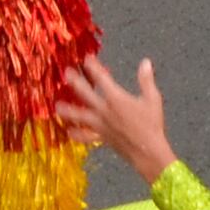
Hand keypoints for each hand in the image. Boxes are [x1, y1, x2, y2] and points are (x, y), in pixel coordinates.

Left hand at [64, 53, 177, 178]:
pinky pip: (85, 136)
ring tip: (57, 106)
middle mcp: (104, 110)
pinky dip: (76, 134)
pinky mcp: (101, 138)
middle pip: (85, 93)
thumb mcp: (152, 99)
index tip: (87, 58)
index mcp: (116, 98)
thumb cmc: (152, 124)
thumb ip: (146, 80)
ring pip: (79, 116)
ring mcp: (100, 125)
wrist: (148, 151)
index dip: (93, 66)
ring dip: (67, 110)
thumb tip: (145, 62)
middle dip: (75, 81)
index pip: (101, 78)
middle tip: (66, 73)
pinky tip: (69, 131)